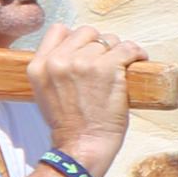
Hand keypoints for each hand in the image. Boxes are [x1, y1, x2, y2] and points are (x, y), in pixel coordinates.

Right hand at [27, 25, 141, 176]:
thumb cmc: (68, 125)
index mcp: (38, 65)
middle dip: (99, 45)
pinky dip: (136, 53)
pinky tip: (139, 60)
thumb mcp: (43, 92)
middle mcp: (58, 60)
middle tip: (108, 61)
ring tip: (123, 65)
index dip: (76, 39)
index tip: (87, 51)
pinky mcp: (108, 69)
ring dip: (118, 50)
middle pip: (86, 32)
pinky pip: (128, 48)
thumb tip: (73, 54)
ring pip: (108, 39)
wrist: (81, 145)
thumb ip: (52, 70)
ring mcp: (83, 63)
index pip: (59, 30)